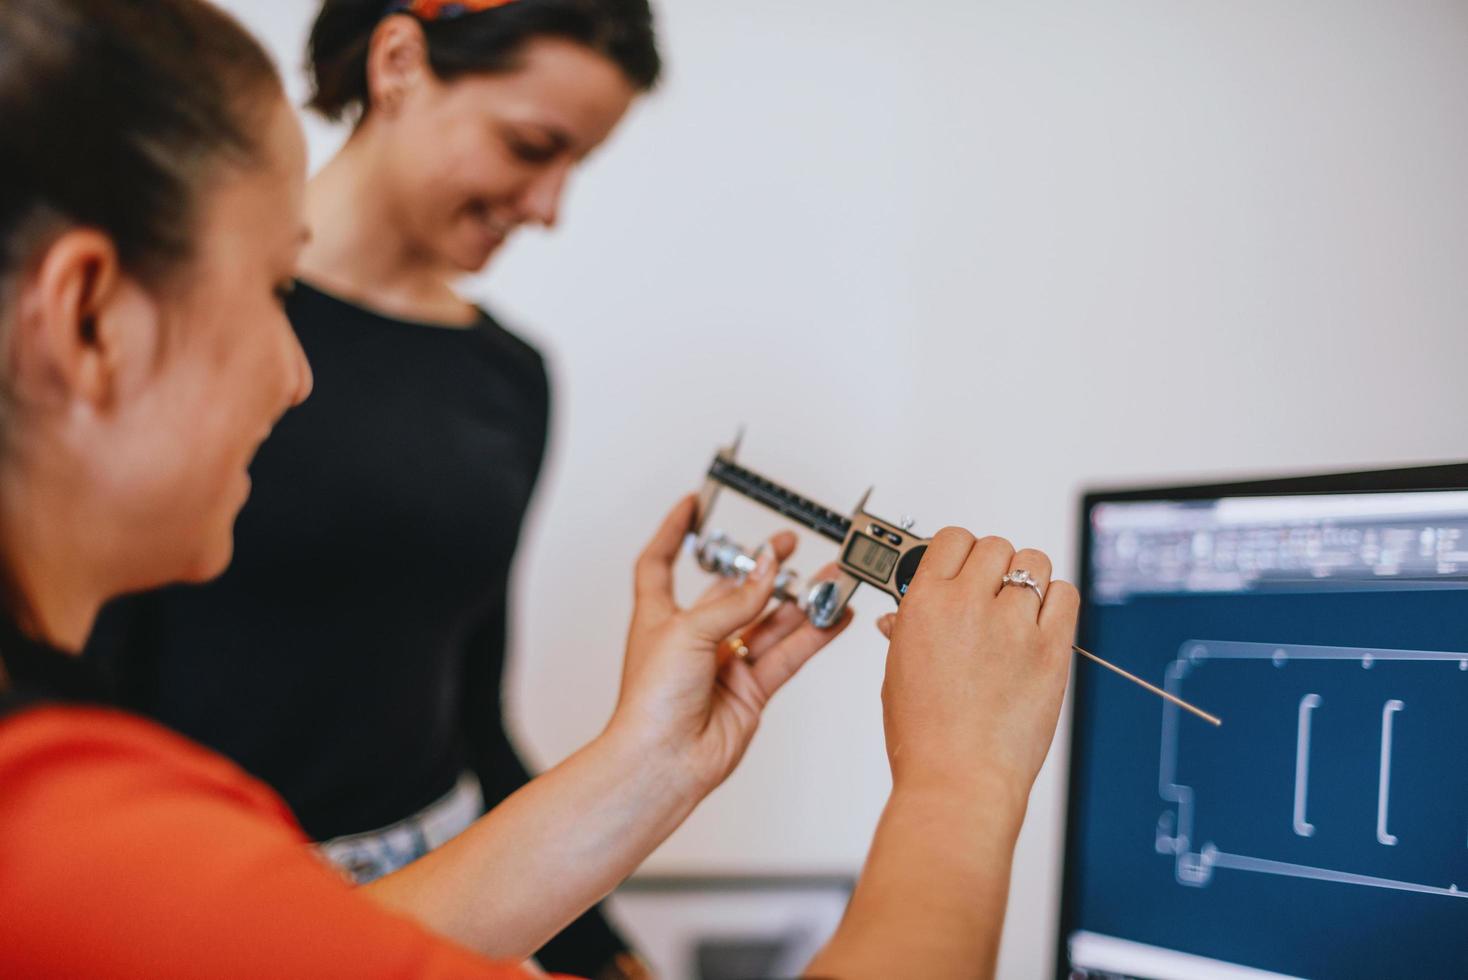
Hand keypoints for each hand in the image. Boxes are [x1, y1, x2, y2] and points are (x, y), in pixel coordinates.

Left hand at [609, 495, 852, 795]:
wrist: (662, 762)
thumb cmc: (650, 703)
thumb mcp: (688, 632)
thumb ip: (736, 601)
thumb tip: (767, 569)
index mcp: (660, 616)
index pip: (660, 564)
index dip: (673, 533)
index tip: (691, 506)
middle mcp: (692, 638)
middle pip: (732, 592)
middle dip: (762, 568)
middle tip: (789, 545)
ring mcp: (723, 664)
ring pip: (769, 622)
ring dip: (799, 600)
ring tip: (832, 579)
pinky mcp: (751, 690)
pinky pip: (788, 654)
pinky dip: (813, 635)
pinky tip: (835, 618)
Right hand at [875, 530, 1078, 807]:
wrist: (957, 780)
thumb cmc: (923, 738)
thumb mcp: (897, 673)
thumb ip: (909, 631)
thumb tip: (907, 616)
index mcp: (925, 604)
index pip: (952, 539)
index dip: (959, 551)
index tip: (962, 566)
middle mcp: (970, 605)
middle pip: (995, 546)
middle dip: (992, 565)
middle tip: (990, 593)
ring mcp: (1014, 626)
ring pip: (1034, 563)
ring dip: (1027, 579)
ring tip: (1019, 609)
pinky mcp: (1051, 650)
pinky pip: (1067, 596)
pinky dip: (1058, 601)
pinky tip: (1043, 622)